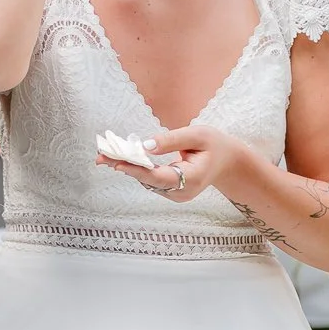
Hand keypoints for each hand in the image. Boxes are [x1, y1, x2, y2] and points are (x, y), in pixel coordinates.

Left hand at [96, 123, 244, 203]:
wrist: (228, 162)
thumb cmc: (215, 145)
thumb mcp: (198, 135)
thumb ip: (171, 140)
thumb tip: (145, 146)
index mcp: (192, 178)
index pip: (160, 176)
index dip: (138, 170)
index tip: (118, 164)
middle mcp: (182, 192)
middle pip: (148, 180)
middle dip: (124, 166)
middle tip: (100, 156)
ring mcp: (176, 195)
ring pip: (147, 181)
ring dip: (127, 167)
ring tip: (104, 155)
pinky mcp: (171, 191)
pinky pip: (150, 180)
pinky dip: (136, 168)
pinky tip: (119, 158)